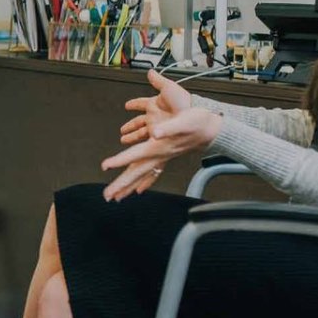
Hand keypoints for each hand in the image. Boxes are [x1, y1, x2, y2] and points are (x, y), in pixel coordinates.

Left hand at [100, 107, 222, 200]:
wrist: (212, 129)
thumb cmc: (198, 123)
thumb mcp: (182, 121)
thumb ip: (168, 128)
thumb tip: (155, 133)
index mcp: (158, 147)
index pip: (135, 156)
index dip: (119, 161)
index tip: (105, 166)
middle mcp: (159, 155)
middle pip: (136, 173)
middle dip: (121, 185)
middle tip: (107, 196)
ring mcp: (162, 157)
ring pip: (142, 175)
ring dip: (129, 186)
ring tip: (117, 196)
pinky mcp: (165, 155)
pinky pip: (151, 173)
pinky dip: (144, 182)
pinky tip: (139, 188)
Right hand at [119, 69, 193, 144]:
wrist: (195, 117)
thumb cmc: (185, 102)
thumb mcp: (169, 88)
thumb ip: (158, 81)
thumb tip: (151, 72)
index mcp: (154, 104)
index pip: (140, 104)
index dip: (133, 104)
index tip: (128, 105)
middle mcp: (154, 116)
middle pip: (138, 122)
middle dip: (130, 126)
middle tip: (123, 130)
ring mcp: (156, 127)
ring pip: (140, 133)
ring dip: (132, 136)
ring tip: (125, 139)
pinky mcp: (159, 136)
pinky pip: (147, 141)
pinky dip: (141, 145)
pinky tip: (138, 149)